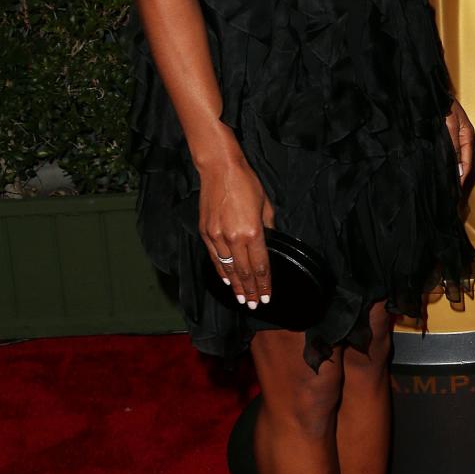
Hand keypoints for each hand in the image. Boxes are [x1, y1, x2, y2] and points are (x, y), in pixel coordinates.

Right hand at [199, 151, 275, 310]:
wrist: (219, 169)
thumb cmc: (246, 183)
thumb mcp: (266, 205)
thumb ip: (269, 228)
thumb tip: (269, 243)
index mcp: (252, 232)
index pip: (260, 266)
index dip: (264, 284)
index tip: (267, 297)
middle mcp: (233, 238)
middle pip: (244, 272)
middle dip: (250, 291)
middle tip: (254, 305)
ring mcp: (217, 236)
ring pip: (228, 268)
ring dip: (235, 285)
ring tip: (241, 299)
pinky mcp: (205, 232)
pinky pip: (214, 257)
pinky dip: (220, 271)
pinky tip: (226, 280)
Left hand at [445, 99, 474, 185]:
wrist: (432, 93)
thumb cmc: (443, 105)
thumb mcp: (450, 124)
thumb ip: (452, 144)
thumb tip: (456, 166)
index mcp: (467, 136)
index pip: (467, 161)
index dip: (462, 175)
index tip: (457, 187)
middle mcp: (462, 138)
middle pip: (462, 162)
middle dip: (457, 175)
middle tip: (450, 190)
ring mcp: (454, 138)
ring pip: (455, 158)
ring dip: (451, 170)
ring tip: (445, 183)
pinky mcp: (445, 137)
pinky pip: (447, 153)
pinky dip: (445, 162)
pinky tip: (439, 168)